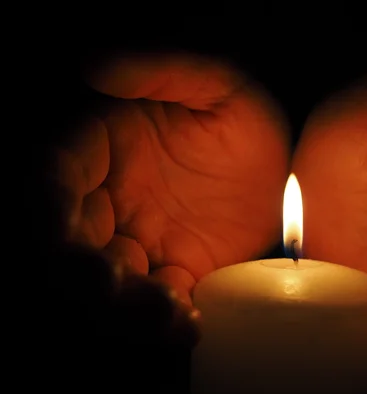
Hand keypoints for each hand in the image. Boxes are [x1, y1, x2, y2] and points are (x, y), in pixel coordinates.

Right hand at [41, 51, 289, 393]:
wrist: (287, 162)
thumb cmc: (243, 113)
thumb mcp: (214, 84)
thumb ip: (160, 73)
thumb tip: (96, 68)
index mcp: (105, 149)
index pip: (57, 178)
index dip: (51, 206)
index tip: (62, 231)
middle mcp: (113, 199)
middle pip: (75, 242)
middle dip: (86, 271)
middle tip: (116, 286)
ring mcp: (144, 238)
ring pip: (113, 280)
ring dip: (126, 305)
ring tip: (167, 315)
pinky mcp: (179, 267)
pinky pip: (161, 298)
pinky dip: (167, 317)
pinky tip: (190, 324)